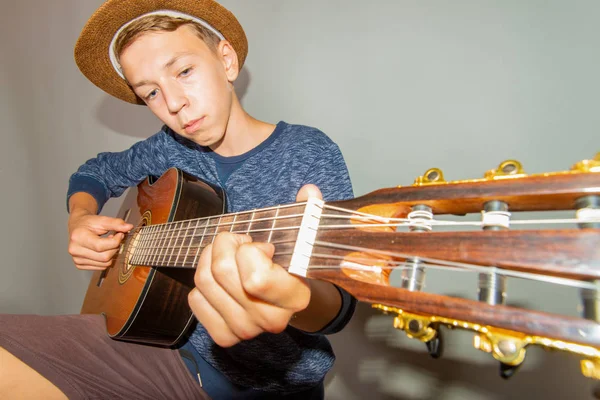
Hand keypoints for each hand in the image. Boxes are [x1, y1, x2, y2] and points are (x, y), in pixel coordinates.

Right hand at [68, 208, 132, 270]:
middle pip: (104, 257)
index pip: (101, 246)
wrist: (77, 226)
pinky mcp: (80, 265)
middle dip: (114, 248)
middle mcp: (75, 250)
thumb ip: (116, 223)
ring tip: (107, 243)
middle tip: (115, 238)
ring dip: (111, 254)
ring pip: (104, 264)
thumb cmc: (88, 223)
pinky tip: (103, 250)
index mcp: (78, 237)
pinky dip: (106, 259)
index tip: (120, 234)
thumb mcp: (102, 220)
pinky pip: (101, 267)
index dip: (115, 241)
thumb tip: (129, 227)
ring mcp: (77, 259)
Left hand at [188, 184, 321, 346]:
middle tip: (239, 242)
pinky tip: (220, 280)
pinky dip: (202, 284)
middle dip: (225, 244)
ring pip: (204, 282)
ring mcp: (246, 331)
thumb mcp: (303, 238)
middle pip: (222, 272)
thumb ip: (308, 213)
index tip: (262, 246)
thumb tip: (309, 191)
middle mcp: (271, 320)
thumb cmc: (292, 265)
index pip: (255, 278)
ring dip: (210, 258)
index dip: (250, 251)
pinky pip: (195, 299)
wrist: (287, 303)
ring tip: (229, 255)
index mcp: (295, 297)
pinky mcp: (225, 336)